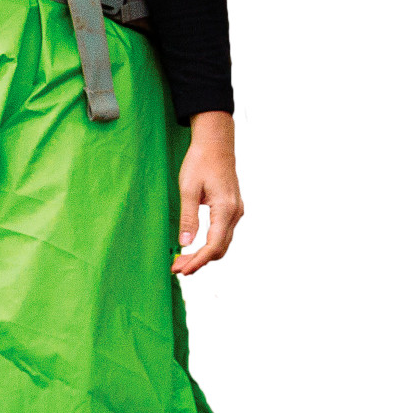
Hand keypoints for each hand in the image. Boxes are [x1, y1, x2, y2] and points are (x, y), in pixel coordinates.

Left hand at [172, 111, 242, 275]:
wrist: (216, 143)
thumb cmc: (200, 162)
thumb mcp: (188, 188)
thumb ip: (188, 217)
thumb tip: (185, 243)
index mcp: (225, 209)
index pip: (213, 246)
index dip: (197, 261)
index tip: (181, 269)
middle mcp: (235, 213)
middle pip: (220, 249)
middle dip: (199, 262)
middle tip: (177, 268)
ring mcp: (236, 212)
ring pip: (222, 243)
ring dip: (204, 255)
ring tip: (182, 260)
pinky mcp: (232, 209)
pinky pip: (223, 233)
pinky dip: (210, 244)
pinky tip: (195, 246)